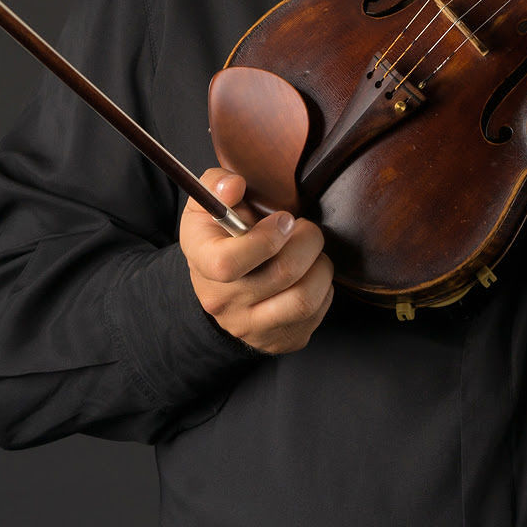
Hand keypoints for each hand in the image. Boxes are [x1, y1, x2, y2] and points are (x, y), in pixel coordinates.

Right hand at [181, 168, 334, 354]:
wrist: (219, 286)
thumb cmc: (219, 237)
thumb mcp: (208, 206)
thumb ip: (217, 185)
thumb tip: (234, 185)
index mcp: (202, 263)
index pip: (229, 263)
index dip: (266, 239)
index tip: (285, 219)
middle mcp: (223, 301)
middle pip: (281, 274)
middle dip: (308, 242)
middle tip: (306, 229)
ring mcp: (250, 327)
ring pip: (304, 300)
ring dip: (321, 267)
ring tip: (313, 253)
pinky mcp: (278, 340)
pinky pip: (315, 315)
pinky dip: (323, 290)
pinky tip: (311, 276)